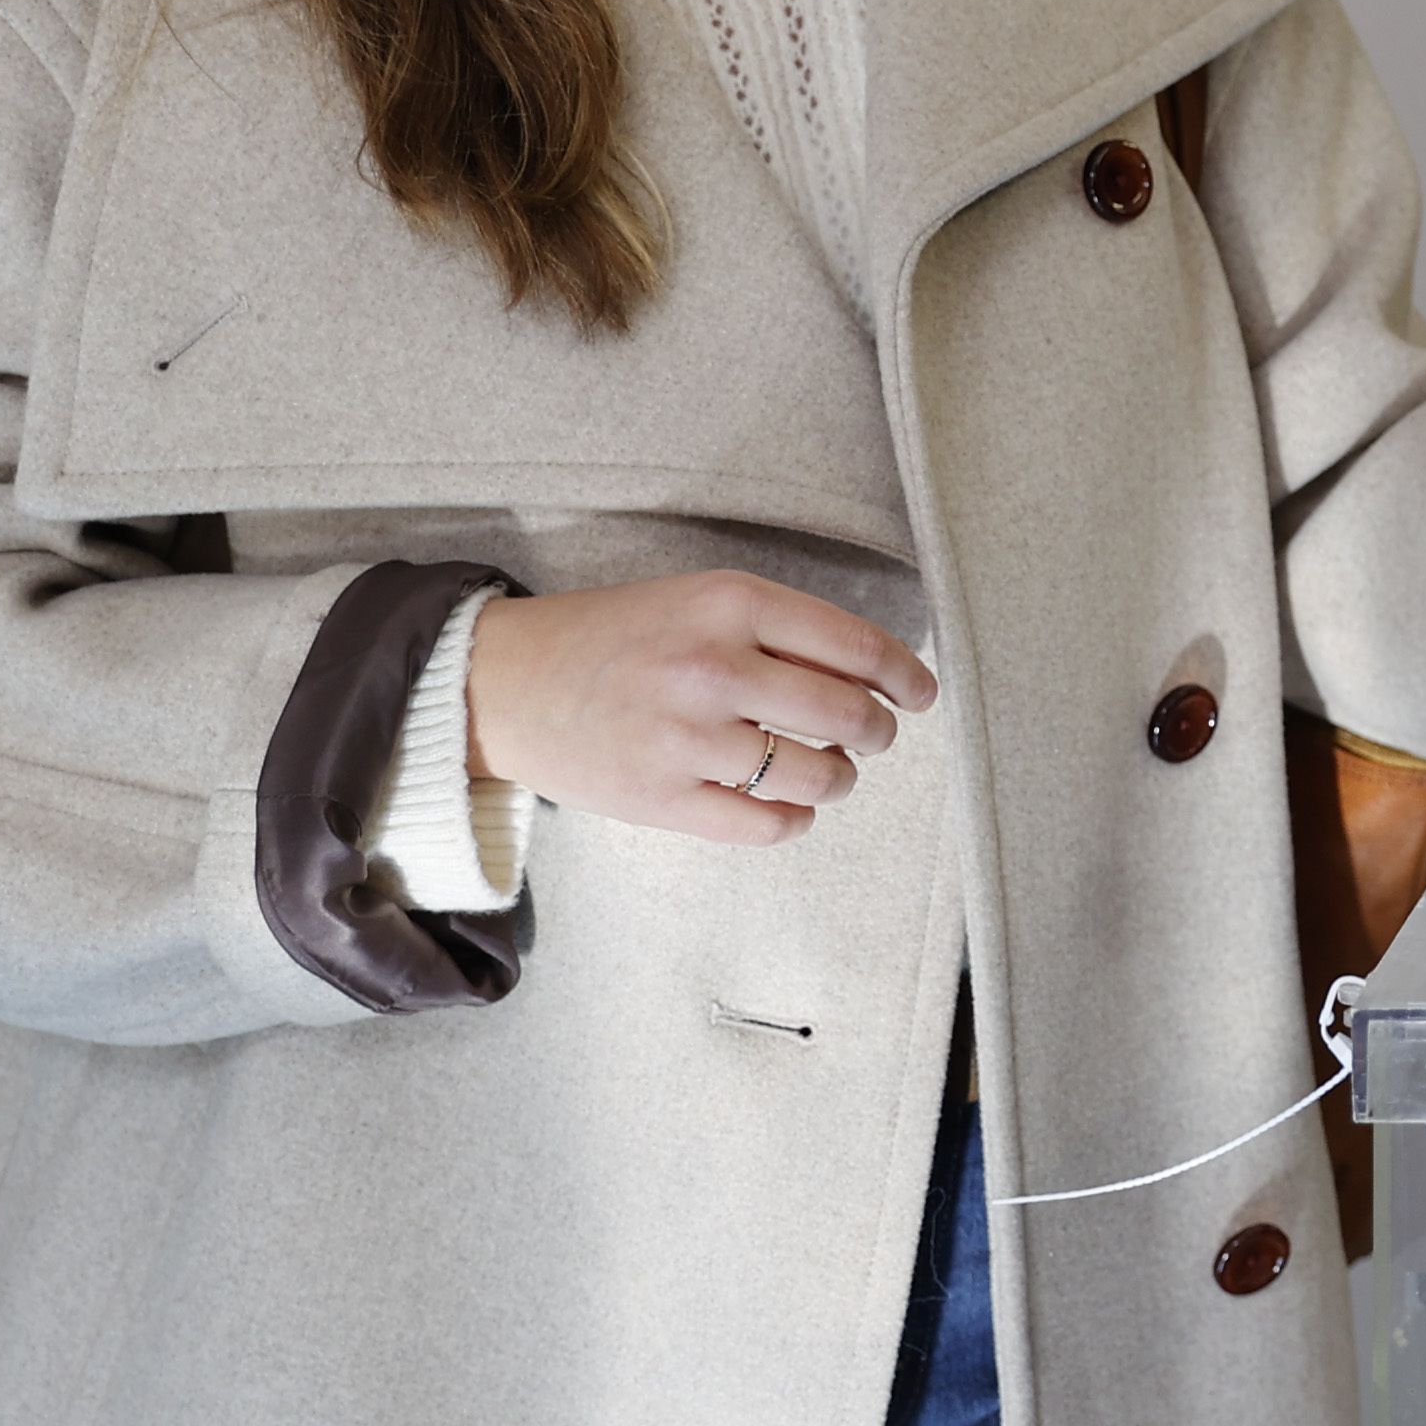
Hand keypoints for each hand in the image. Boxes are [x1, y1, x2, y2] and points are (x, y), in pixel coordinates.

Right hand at [465, 573, 936, 848]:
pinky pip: (767, 824)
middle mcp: (714, 667)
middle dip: (878, 732)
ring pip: (817, 774)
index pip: (856, 646)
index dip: (905, 677)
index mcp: (729, 604)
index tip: (920, 694)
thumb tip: (875, 674)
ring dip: (840, 778)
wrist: (505, 682)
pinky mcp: (663, 800)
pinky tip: (791, 805)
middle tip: (875, 735)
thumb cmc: (614, 637)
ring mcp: (688, 738)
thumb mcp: (696, 601)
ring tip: (831, 771)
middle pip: (847, 714)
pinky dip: (795, 819)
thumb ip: (777, 630)